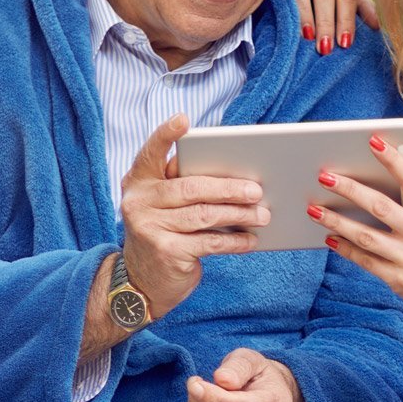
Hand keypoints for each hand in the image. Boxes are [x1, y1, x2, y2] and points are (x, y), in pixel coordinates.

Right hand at [119, 114, 269, 317]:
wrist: (142, 282)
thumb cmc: (164, 234)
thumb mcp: (164, 207)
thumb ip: (185, 188)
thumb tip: (237, 179)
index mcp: (139, 182)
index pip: (150, 153)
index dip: (166, 135)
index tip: (183, 120)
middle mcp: (139, 202)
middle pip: (191, 188)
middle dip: (229, 188)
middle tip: (257, 190)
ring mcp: (150, 228)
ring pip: (204, 215)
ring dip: (239, 214)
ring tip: (263, 214)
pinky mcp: (166, 252)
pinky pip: (209, 242)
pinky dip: (235, 241)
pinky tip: (251, 240)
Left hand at [309, 138, 402, 314]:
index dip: (392, 160)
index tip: (372, 141)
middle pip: (381, 207)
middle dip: (350, 189)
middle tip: (324, 176)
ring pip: (366, 237)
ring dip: (337, 221)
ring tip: (313, 209)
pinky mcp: (398, 280)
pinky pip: (365, 261)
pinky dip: (345, 248)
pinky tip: (329, 236)